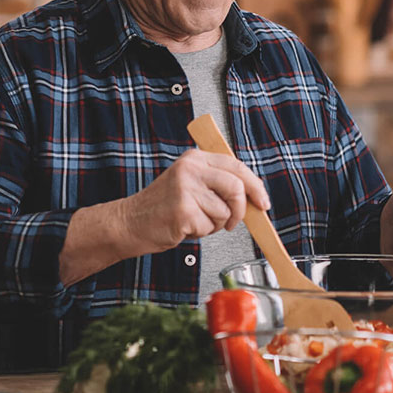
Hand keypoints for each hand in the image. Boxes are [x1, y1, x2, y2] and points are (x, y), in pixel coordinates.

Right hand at [116, 149, 270, 254]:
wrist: (129, 223)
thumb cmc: (163, 208)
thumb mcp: (190, 184)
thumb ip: (218, 184)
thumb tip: (254, 197)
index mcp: (195, 159)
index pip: (237, 166)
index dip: (255, 186)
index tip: (263, 202)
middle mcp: (191, 169)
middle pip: (237, 188)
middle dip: (240, 210)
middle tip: (232, 222)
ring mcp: (186, 189)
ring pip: (225, 211)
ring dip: (215, 224)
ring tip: (195, 221)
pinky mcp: (183, 210)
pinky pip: (210, 227)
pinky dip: (202, 233)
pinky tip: (184, 227)